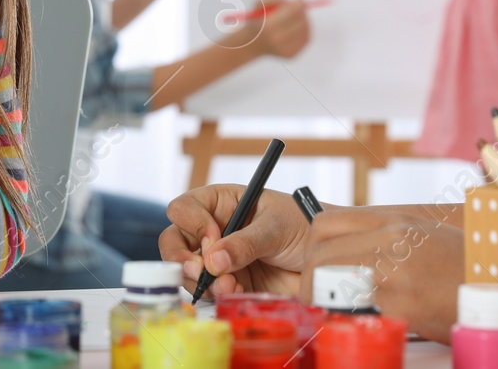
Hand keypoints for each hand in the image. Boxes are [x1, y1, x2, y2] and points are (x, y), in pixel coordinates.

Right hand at [160, 184, 308, 299]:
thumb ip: (244, 243)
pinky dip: (218, 295)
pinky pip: (208, 291)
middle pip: (174, 241)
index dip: (192, 223)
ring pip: (186, 271)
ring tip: (229, 285)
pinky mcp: (227, 282)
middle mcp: (212, 229)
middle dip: (182, 258)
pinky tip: (237, 290)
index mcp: (220, 203)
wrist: (324, 260)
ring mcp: (217, 258)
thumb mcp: (275, 227)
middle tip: (201, 272)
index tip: (213, 237)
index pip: (184, 208)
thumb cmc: (303, 227)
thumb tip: (212, 260)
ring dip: (202, 281)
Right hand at [218, 0, 311, 56]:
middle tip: (299, 6)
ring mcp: (285, 49)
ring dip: (303, 20)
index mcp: (268, 26)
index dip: (298, 3)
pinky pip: (305, 39)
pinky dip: (303, 31)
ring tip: (293, 18)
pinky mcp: (291, 55)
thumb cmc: (256, 20)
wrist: (251, 44)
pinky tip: (295, 28)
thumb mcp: (258, 4)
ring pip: (305, 30)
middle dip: (301, 11)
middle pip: (301, 21)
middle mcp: (277, 39)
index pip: (291, 12)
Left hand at [296, 207, 463, 342]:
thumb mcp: (427, 236)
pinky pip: (361, 311)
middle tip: (319, 298)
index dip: (311, 250)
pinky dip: (357, 320)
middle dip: (311, 280)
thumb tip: (351, 252)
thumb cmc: (470, 264)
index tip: (315, 268)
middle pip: (319, 255)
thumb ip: (388, 237)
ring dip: (328, 301)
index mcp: (394, 221)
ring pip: (332, 282)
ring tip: (339, 312)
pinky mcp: (405, 304)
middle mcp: (391, 240)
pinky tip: (369, 324)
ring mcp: (396, 271)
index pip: (324, 224)